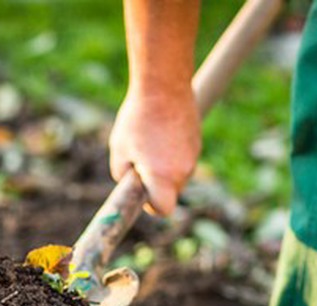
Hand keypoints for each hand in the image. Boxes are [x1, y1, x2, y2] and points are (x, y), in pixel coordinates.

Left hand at [108, 87, 200, 216]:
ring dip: (164, 168)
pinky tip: (161, 132)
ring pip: (177, 175)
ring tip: (149, 141)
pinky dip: (172, 153)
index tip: (142, 192)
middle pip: (171, 193)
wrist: (164, 86)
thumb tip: (131, 184)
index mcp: (163, 177)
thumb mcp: (119, 149)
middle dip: (156, 185)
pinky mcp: (197, 143)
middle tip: (140, 161)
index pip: (163, 210)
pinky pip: (183, 159)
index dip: (151, 206)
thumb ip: (123, 175)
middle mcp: (183, 171)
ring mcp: (193, 157)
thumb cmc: (138, 118)